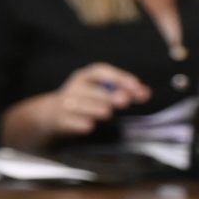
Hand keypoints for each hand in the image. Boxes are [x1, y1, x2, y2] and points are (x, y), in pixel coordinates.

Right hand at [31, 62, 153, 139]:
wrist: (52, 114)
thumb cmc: (86, 100)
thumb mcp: (103, 92)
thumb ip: (125, 91)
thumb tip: (146, 93)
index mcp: (86, 76)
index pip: (100, 71)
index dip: (118, 77)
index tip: (136, 85)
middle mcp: (75, 87)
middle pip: (89, 89)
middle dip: (107, 95)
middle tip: (124, 101)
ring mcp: (65, 103)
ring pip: (77, 104)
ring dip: (92, 107)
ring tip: (106, 113)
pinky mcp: (59, 119)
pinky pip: (67, 121)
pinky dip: (77, 123)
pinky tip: (88, 126)